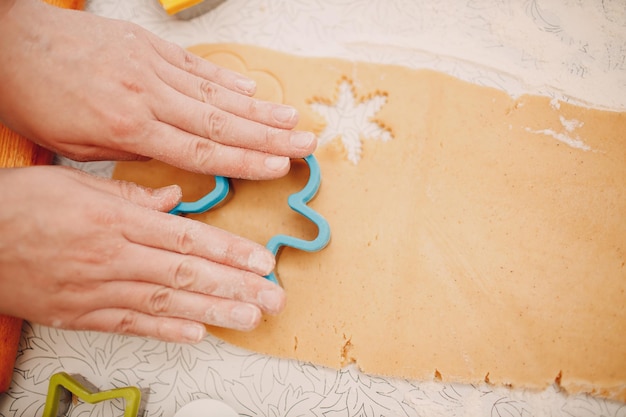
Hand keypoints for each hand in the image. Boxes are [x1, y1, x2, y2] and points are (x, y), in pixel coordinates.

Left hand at [0, 0, 315, 179]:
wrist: (11, 42)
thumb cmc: (35, 99)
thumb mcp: (76, 146)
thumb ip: (129, 157)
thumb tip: (171, 168)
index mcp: (130, 127)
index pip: (202, 151)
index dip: (246, 161)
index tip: (279, 168)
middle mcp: (150, 96)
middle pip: (222, 122)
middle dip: (270, 137)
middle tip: (306, 144)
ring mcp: (153, 67)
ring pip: (217, 94)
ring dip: (260, 109)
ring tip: (293, 120)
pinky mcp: (149, 47)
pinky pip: (197, 67)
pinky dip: (228, 80)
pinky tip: (252, 89)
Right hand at [0, 166, 285, 341]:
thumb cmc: (20, 206)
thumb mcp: (75, 184)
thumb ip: (130, 195)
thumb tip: (175, 198)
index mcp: (116, 222)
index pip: (187, 239)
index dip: (229, 252)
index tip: (262, 261)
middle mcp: (114, 259)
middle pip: (186, 276)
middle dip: (235, 287)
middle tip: (272, 297)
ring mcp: (98, 291)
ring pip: (167, 305)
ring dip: (213, 313)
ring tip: (250, 318)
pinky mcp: (81, 315)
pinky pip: (130, 326)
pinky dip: (165, 332)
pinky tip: (197, 335)